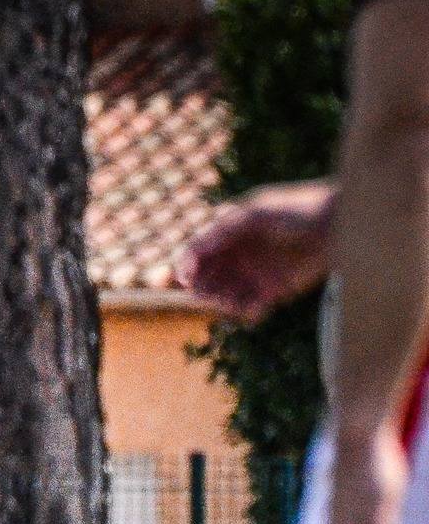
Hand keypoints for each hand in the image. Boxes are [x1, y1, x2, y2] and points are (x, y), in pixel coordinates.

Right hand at [176, 182, 333, 323]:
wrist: (339, 226)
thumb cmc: (297, 212)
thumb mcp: (255, 214)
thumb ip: (222, 231)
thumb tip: (191, 255)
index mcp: (226, 235)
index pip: (194, 255)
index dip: (184, 268)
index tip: (186, 279)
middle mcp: (234, 257)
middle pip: (204, 281)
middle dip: (203, 290)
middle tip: (211, 296)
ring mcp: (251, 275)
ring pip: (222, 298)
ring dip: (224, 304)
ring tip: (237, 305)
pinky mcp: (270, 292)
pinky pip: (247, 309)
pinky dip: (247, 312)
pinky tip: (259, 308)